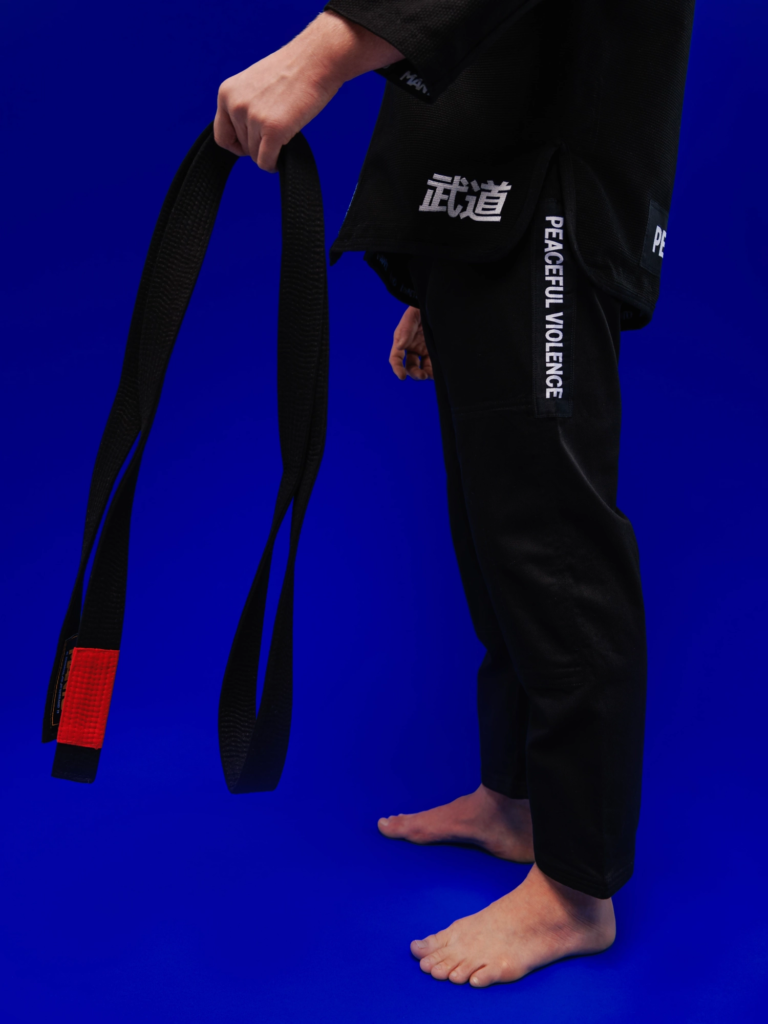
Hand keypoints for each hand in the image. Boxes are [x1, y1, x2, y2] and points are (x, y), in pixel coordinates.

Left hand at [214, 12, 402, 170]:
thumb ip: (243, 107)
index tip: (252, 143)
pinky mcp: (272, 129)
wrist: (315, 60)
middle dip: (259, 145)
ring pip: (255, 156)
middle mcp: (235, 105)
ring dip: (269, 152)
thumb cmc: (291, 72)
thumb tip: (243, 139)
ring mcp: (253, 117)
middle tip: (276, 132)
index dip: (237, 144)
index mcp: (227, 93)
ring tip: (284, 135)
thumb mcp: (254, 85)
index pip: (222, 135)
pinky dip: (272, 165)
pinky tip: (281, 158)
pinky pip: (265, 162)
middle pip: (242, 147)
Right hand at [390, 306, 432, 380]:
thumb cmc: (419, 308)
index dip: (397, 368)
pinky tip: (438, 372)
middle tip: (423, 376)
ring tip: (431, 376)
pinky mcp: (433, 350)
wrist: (434, 304)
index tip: (402, 377)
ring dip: (425, 374)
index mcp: (402, 341)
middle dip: (415, 373)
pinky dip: (434, 370)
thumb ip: (406, 331)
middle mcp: (411, 348)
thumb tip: (400, 347)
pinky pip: (433, 363)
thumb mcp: (411, 317)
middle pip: (410, 366)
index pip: (396, 358)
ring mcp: (423, 350)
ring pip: (422, 367)